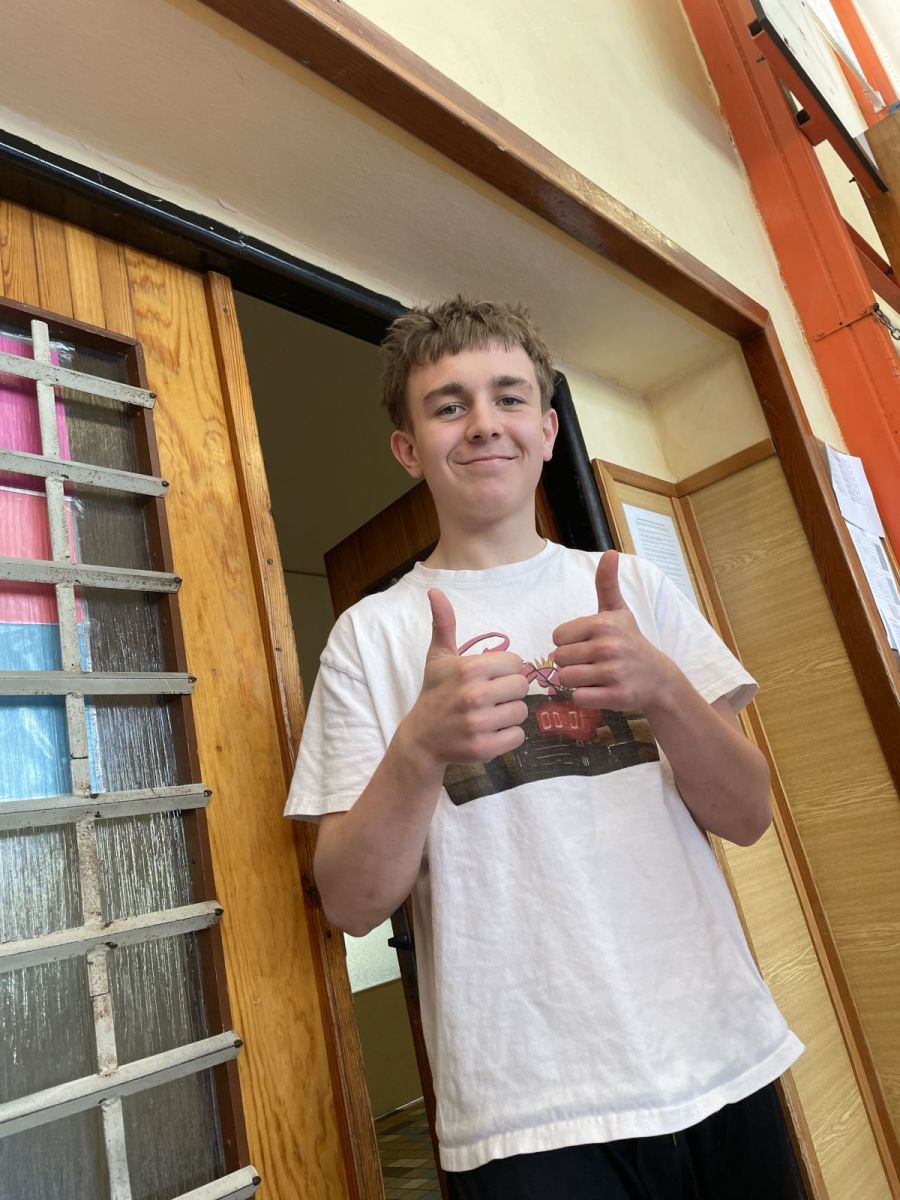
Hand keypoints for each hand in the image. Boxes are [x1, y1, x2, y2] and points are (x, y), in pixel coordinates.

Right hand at [403, 589, 529, 766]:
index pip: (516, 662)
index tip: (488, 677)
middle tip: (490, 697)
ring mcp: (479, 724)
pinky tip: (490, 731)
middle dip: (509, 691)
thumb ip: (444, 623)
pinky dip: (508, 735)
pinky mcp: (484, 748)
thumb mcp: (438, 657)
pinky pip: (518, 736)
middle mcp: (474, 695)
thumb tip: (435, 591)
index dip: (505, 669)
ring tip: (489, 714)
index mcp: (469, 668)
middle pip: (522, 686)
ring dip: (509, 713)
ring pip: (521, 712)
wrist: (421, 738)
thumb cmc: (435, 693)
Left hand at [551, 551, 672, 710]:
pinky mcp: (616, 697)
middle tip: (591, 662)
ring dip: (576, 681)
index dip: (568, 642)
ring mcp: (613, 673)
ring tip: (595, 676)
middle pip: (559, 659)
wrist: (658, 678)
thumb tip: (610, 552)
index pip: (557, 637)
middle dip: (571, 663)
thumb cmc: (631, 641)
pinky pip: (578, 698)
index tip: (586, 644)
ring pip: (566, 679)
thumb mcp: (619, 611)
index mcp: (603, 624)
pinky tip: (601, 690)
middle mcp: (608, 647)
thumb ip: (607, 583)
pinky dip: (585, 697)